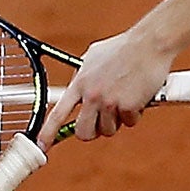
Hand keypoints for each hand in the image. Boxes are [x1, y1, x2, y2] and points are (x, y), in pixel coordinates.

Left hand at [39, 28, 172, 146]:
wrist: (149, 44)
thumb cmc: (123, 48)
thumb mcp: (92, 57)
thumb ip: (82, 75)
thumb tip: (76, 87)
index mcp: (79, 83)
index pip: (57, 114)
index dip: (47, 133)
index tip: (40, 146)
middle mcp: (92, 95)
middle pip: (83, 132)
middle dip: (93, 132)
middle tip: (102, 122)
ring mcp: (110, 102)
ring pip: (109, 130)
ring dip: (117, 120)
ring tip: (124, 99)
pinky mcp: (129, 106)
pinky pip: (130, 122)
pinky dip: (135, 113)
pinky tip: (138, 95)